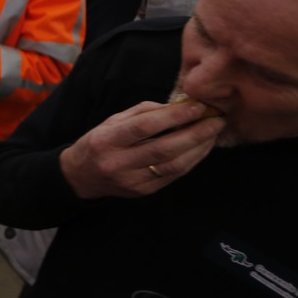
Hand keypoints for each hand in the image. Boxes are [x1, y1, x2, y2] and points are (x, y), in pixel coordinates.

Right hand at [59, 100, 224, 198]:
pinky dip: (192, 160)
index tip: (197, 106)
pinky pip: (174, 175)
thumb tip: (178, 105)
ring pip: (173, 165)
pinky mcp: (144, 191)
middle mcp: (118, 163)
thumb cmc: (100, 142)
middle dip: (195, 133)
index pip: (144, 127)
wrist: (81, 176)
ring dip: (199, 148)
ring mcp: (132, 180)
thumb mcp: (113, 121)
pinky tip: (201, 147)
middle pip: (164, 148)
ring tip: (213, 133)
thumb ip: (144, 113)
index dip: (174, 116)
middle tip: (216, 119)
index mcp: (107, 140)